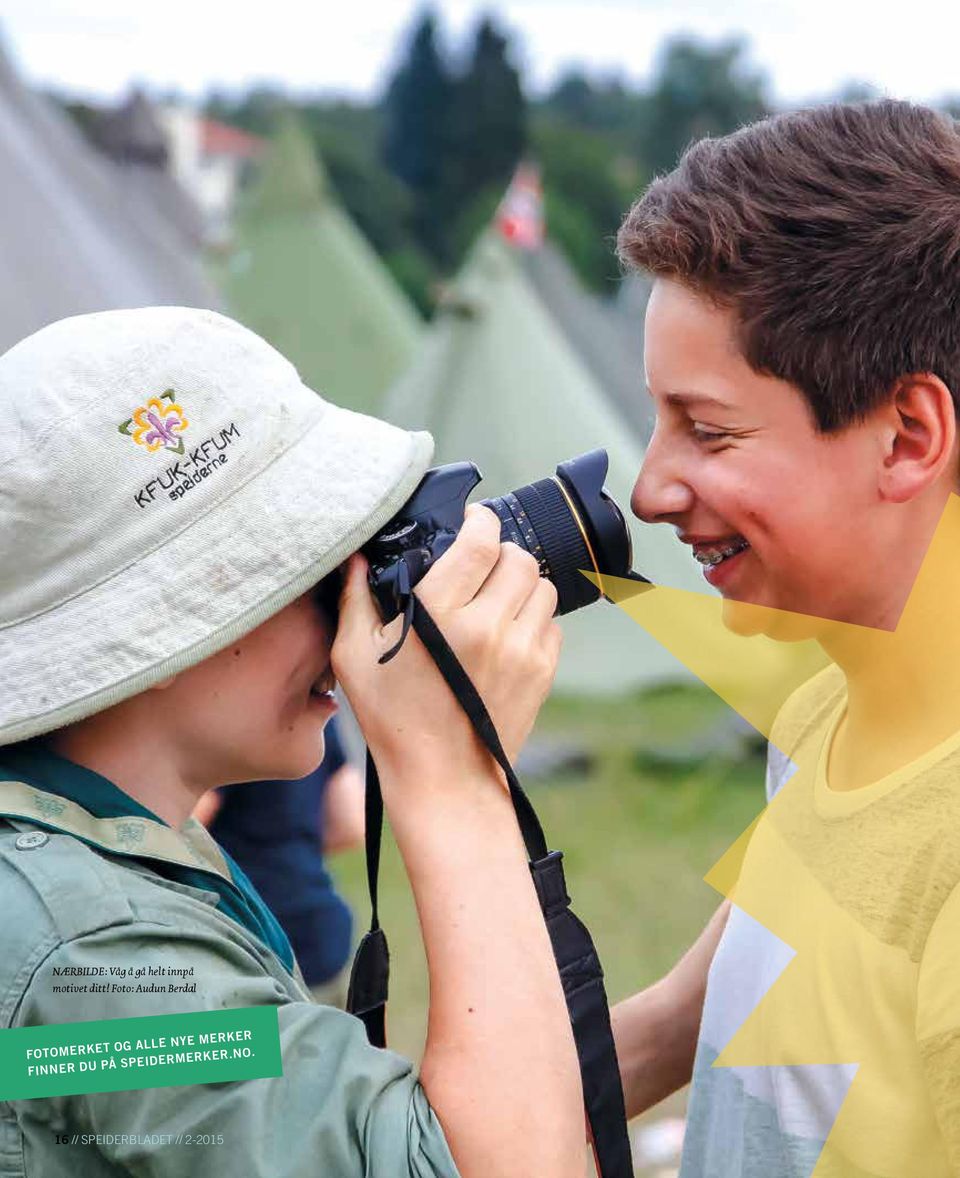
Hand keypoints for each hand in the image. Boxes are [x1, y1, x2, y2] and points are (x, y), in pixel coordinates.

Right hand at [331, 505, 561, 784]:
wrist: (444, 781)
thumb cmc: (392, 721)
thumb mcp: (354, 659)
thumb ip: (354, 599)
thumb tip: (356, 557)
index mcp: (439, 613)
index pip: (480, 540)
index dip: (480, 520)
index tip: (472, 521)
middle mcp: (487, 625)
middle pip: (519, 557)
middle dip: (501, 552)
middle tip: (481, 565)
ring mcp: (521, 649)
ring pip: (542, 585)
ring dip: (522, 583)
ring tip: (496, 599)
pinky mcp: (542, 671)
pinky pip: (552, 623)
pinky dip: (534, 618)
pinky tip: (507, 633)